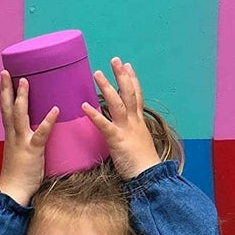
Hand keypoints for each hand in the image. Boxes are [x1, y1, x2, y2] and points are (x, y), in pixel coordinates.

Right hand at [0, 71, 57, 204]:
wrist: (12, 193)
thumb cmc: (18, 178)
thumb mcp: (20, 155)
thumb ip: (28, 142)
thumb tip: (36, 135)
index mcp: (11, 137)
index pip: (6, 111)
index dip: (5, 95)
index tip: (4, 80)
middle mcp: (13, 136)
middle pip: (7, 108)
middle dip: (6, 90)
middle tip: (5, 72)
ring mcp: (21, 142)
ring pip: (19, 116)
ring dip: (22, 98)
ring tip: (25, 81)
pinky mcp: (32, 151)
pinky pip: (41, 134)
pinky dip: (47, 121)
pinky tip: (55, 109)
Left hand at [81, 58, 160, 179]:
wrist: (148, 175)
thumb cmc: (141, 163)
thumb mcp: (136, 143)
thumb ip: (128, 133)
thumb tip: (121, 130)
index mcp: (138, 121)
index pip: (136, 95)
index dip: (132, 80)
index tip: (127, 66)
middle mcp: (134, 121)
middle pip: (129, 93)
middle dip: (121, 76)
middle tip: (115, 59)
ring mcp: (126, 129)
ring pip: (117, 103)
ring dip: (107, 87)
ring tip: (96, 74)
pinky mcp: (117, 139)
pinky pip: (104, 124)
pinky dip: (95, 114)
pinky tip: (85, 105)